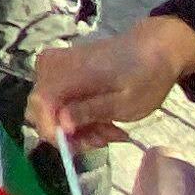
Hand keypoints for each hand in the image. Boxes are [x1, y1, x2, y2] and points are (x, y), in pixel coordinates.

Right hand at [26, 14, 194, 146]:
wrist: (154, 48)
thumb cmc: (144, 75)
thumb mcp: (125, 102)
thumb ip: (90, 111)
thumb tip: (62, 125)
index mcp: (67, 71)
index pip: (40, 105)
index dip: (52, 131)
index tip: (77, 147)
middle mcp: (52, 67)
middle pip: (42, 111)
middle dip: (70, 133)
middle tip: (103, 140)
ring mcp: (55, 68)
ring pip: (51, 110)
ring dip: (80, 128)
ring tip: (112, 131)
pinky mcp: (62, 72)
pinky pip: (59, 102)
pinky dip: (80, 116)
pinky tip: (105, 121)